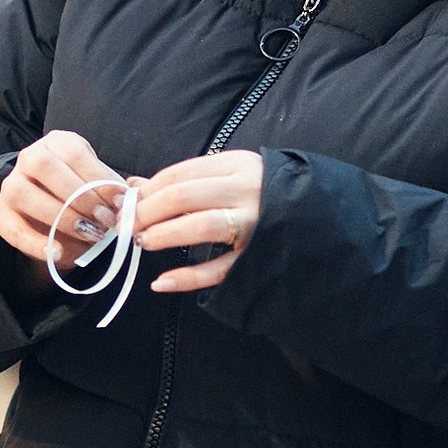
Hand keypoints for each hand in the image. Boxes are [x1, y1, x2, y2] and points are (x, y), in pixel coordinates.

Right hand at [0, 131, 129, 270]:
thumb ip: (116, 191)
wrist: (53, 217)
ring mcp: (11, 184)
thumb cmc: (84, 196)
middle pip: (45, 167)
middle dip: (80, 197)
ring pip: (24, 194)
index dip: (99, 179)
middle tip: (105, 221)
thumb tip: (135, 196)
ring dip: (60, 217)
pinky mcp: (0, 213)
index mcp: (58, 143)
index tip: (120, 203)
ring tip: (89, 236)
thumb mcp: (101, 187)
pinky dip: (35, 243)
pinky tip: (57, 253)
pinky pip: (11, 228)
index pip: (75, 154)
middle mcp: (30, 157)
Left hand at [132, 151, 263, 294]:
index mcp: (239, 165)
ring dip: (163, 236)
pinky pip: (218, 270)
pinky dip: (186, 278)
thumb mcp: (229, 177)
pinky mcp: (258, 258)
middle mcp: (249, 190)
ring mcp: (256, 225)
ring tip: (143, 243)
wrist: (321, 221)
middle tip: (127, 227)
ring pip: (200, 226)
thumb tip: (133, 186)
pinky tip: (161, 282)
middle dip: (146, 213)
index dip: (146, 190)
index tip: (126, 205)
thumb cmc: (266, 197)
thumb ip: (185, 181)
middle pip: (183, 196)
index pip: (179, 173)